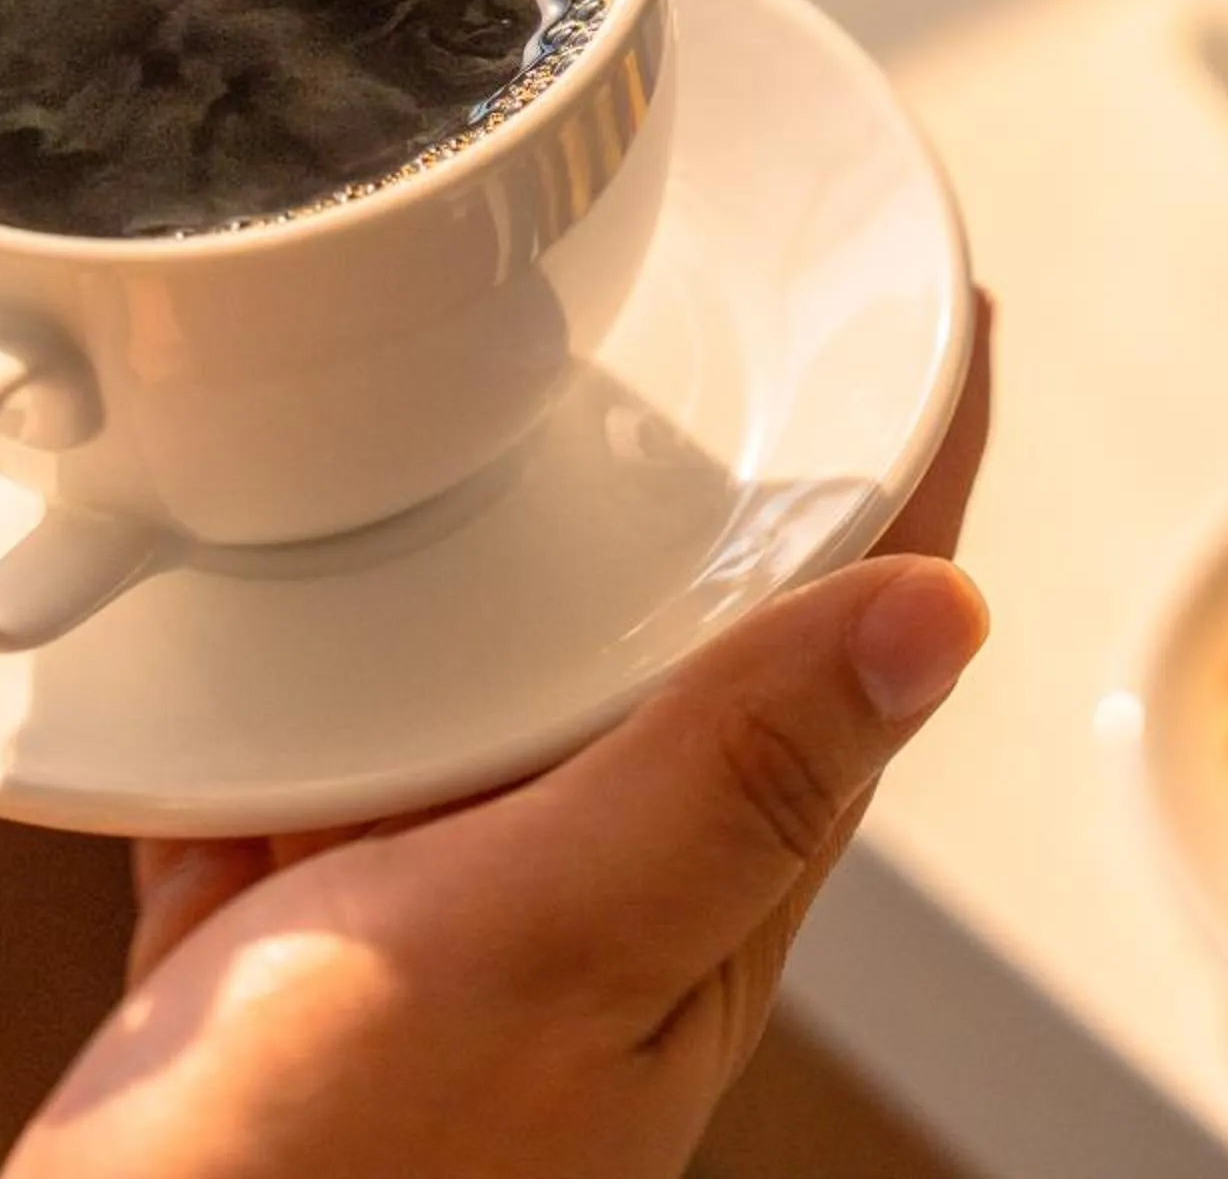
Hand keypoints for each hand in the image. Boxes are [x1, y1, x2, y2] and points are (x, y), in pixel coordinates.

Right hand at [5, 309, 995, 1178]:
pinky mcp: (285, 905)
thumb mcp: (549, 942)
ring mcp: (439, 888)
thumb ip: (724, 776)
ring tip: (537, 363)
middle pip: (699, 620)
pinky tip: (297, 549)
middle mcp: (593, 865)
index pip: (853, 622)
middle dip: (738, 457)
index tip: (938, 301)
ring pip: (515, 663)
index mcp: (697, 864)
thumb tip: (942, 611)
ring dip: (540, 524)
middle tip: (745, 286)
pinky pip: (331, 725)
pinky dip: (336, 630)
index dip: (917, 454)